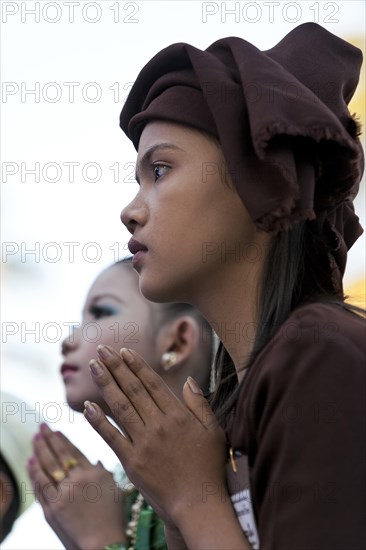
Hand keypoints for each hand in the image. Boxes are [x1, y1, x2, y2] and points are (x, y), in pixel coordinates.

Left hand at [27, 424, 125, 549]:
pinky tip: (30, 461)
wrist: (103, 545)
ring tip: (34, 438)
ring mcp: (65, 493)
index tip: (56, 430)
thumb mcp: (114, 491)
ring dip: (39, 450)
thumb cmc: (113, 520)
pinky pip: (41, 485)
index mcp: (95, 473)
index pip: (75, 451)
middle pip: (59, 453)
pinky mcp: (53, 508)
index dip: (64, 440)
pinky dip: (34, 472)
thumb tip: (96, 461)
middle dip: (49, 438)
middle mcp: (79, 479)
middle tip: (41, 427)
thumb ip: (104, 474)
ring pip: (48, 465)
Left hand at [84, 345, 227, 528]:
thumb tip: (188, 381)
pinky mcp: (132, 462)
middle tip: (101, 350)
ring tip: (93, 366)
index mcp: (178, 415)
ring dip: (105, 384)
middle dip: (116, 367)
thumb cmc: (209, 467)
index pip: (152, 383)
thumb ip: (200, 404)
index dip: (136, 366)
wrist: (198, 503)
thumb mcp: (214, 431)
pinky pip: (112, 437)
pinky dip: (98, 421)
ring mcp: (143, 443)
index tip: (124, 351)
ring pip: (120, 407)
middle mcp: (159, 425)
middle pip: (133, 389)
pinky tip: (88, 406)